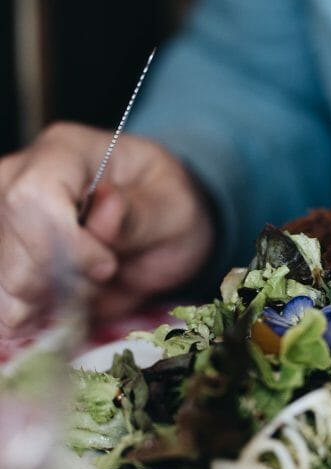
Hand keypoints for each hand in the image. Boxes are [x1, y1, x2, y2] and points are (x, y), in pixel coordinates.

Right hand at [0, 122, 214, 334]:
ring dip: (48, 304)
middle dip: (61, 283)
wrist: (158, 228)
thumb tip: (105, 210)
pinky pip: (4, 305)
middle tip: (105, 278)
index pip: (34, 197)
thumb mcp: (174, 210)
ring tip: (88, 289)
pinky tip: (64, 306)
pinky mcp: (3, 257)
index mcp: (64, 150)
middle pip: (12, 248)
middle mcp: (18, 178)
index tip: (108, 266)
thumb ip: (140, 215)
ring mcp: (2, 219)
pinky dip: (35, 317)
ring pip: (4, 284)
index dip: (67, 244)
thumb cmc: (166, 208)